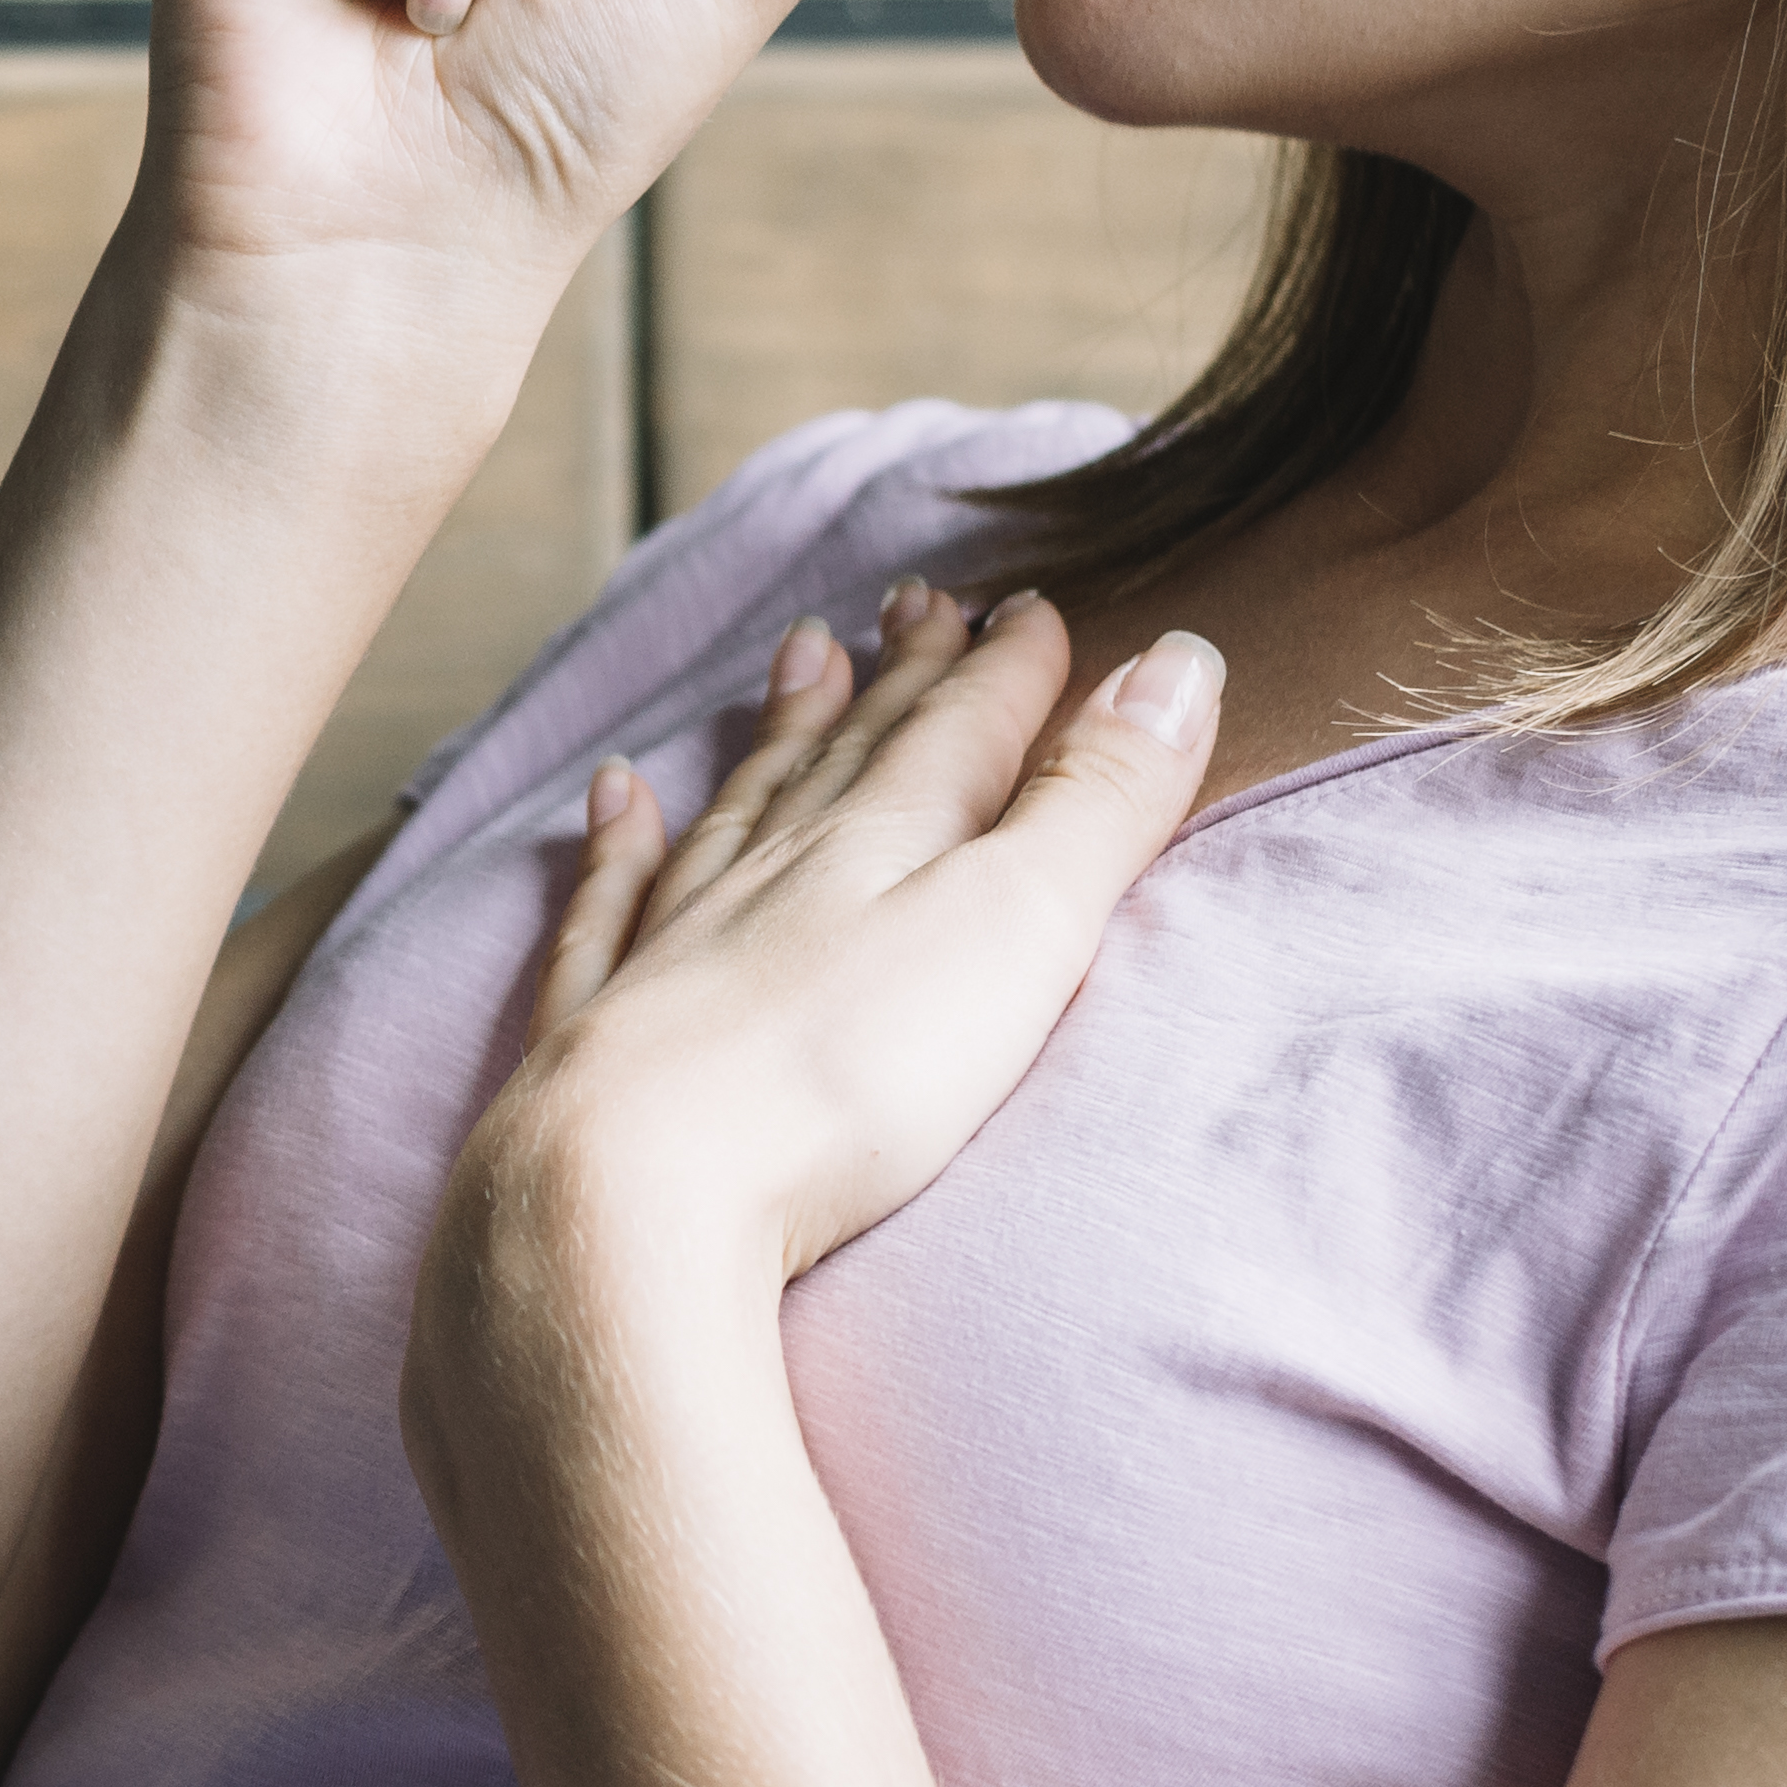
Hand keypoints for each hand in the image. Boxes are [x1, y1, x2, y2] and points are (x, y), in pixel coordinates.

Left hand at [443, 582, 1222, 1303]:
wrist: (636, 1185)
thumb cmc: (847, 1069)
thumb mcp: (1019, 928)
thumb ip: (1097, 801)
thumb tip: (1182, 661)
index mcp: (886, 843)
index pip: (963, 732)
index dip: (1006, 670)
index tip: (1029, 606)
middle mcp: (777, 872)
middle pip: (852, 753)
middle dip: (899, 678)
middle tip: (912, 600)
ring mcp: (679, 944)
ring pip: (742, 809)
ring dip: (781, 732)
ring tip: (798, 654)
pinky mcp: (604, 1032)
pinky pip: (614, 907)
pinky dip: (620, 845)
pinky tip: (612, 797)